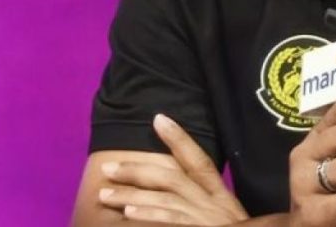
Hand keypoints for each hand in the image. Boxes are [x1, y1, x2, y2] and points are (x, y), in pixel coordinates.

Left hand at [97, 113, 249, 224]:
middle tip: (109, 167)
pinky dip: (148, 215)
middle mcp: (214, 205)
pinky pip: (170, 221)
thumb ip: (208, 204)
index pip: (201, 161)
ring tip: (104, 193)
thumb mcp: (230, 219)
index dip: (180, 139)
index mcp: (222, 198)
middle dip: (138, 170)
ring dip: (131, 195)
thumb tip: (181, 190)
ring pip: (166, 199)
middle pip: (174, 178)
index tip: (159, 118)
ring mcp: (205, 221)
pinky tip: (127, 212)